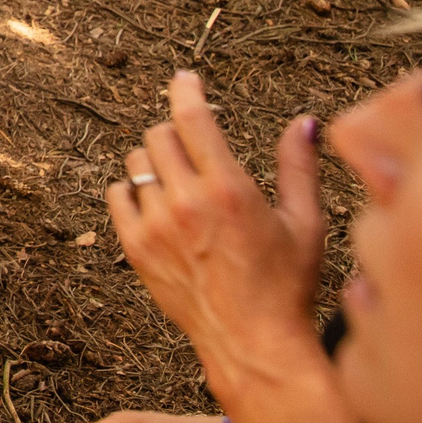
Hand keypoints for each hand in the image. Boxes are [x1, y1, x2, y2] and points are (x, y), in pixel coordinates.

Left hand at [109, 72, 326, 373]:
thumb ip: (298, 167)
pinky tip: (160, 204)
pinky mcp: (134, 248)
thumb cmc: (286, 284)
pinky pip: (116, 195)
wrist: (253, 343)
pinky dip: (133, 191)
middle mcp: (186, 203)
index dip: (186, 91)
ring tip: (183, 183)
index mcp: (228, 190)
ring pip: (136, 163)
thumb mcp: (305, 222)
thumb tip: (303, 121)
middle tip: (195, 147)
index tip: (185, 79)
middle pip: (158, 136)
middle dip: (176, 132)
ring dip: (156, 162)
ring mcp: (155, 226)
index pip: (193, 119)